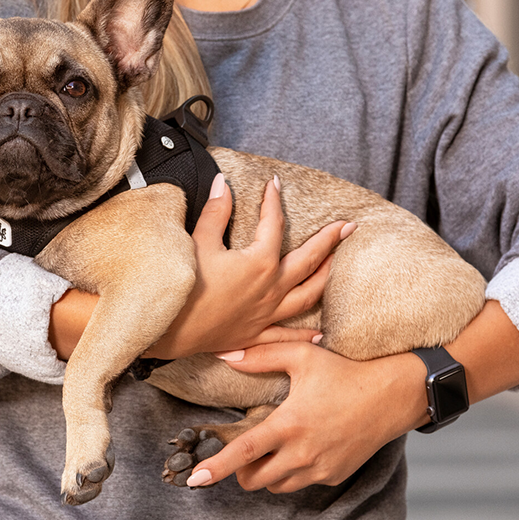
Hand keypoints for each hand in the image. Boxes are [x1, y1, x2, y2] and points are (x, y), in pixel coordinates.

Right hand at [144, 173, 354, 358]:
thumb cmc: (184, 287)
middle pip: (308, 261)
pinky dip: (306, 334)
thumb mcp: (198, 243)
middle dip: (329, 241)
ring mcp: (267, 313)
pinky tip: (320, 334)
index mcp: (259, 263)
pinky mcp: (255, 334)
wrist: (170, 329)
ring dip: (324, 279)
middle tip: (348, 227)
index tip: (274, 184)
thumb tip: (224, 184)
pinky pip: (288, 335)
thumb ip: (217, 213)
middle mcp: (271, 288)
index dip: (273, 201)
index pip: (273, 224)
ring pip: (307, 296)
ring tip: (335, 266)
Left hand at [185, 342, 427, 491]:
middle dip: (240, 470)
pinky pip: (300, 482)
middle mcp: (303, 452)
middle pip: (254, 479)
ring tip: (272, 446)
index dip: (216, 467)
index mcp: (289, 424)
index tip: (196, 479)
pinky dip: (291, 472)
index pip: (243, 452)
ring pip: (275, 485)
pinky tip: (300, 447)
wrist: (392, 395)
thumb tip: (226, 355)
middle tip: (244, 448)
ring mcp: (319, 468)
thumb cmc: (346, 372)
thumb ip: (260, 355)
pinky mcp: (333, 475)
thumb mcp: (302, 356)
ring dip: (265, 472)